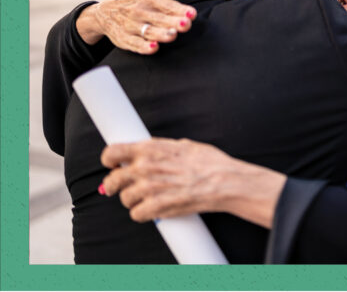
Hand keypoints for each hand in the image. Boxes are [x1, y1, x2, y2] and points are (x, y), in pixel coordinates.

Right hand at [77, 0, 195, 53]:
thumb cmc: (137, 1)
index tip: (192, 13)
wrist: (103, 12)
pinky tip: (153, 47)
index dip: (180, 9)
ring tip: (172, 35)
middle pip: (159, 18)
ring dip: (160, 34)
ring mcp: (131, 25)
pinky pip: (134, 44)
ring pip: (148, 31)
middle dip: (173, 22)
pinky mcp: (124, 39)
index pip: (167, 4)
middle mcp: (140, 11)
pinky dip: (143, 47)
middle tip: (186, 24)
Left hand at [101, 138, 285, 227]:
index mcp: (150, 149)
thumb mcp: (184, 145)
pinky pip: (136, 214)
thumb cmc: (210, 163)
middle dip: (116, 185)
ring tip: (148, 198)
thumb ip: (162, 149)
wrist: (224, 182)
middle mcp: (145, 168)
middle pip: (114, 180)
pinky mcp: (155, 208)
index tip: (112, 164)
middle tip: (122, 187)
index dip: (109, 159)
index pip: (113, 152)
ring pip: (125, 199)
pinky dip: (143, 214)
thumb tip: (150, 152)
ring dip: (134, 200)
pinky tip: (153, 209)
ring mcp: (149, 189)